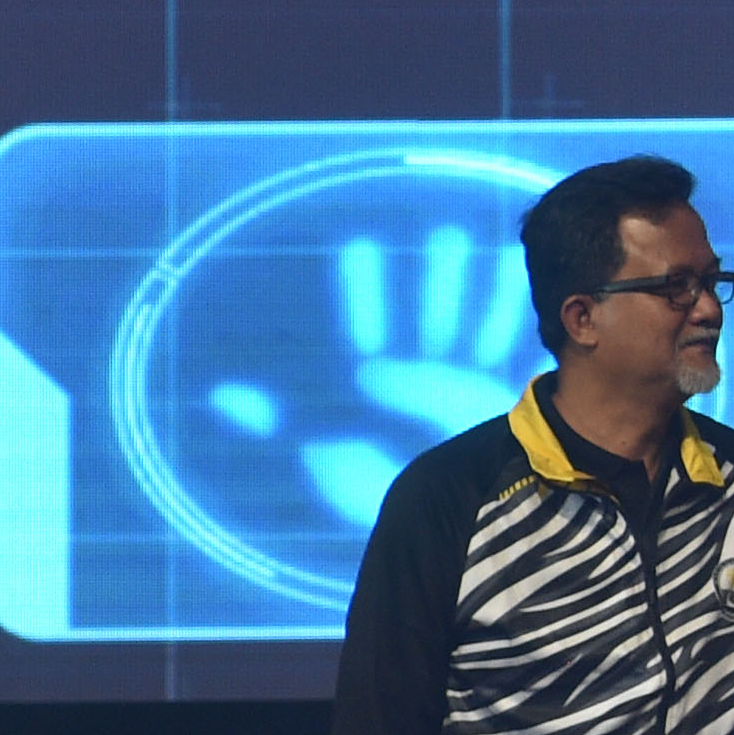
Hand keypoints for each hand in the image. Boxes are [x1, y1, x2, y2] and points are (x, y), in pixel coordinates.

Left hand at [204, 225, 532, 531]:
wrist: (411, 500)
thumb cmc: (358, 472)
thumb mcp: (313, 447)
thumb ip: (272, 420)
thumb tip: (223, 397)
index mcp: (371, 372)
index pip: (365, 320)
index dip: (363, 287)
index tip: (361, 246)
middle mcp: (410, 364)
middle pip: (417, 309)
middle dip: (425, 275)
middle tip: (438, 234)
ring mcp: (447, 372)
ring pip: (456, 317)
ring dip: (461, 283)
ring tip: (465, 242)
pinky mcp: (479, 386)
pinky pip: (492, 343)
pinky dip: (497, 314)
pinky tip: (510, 284)